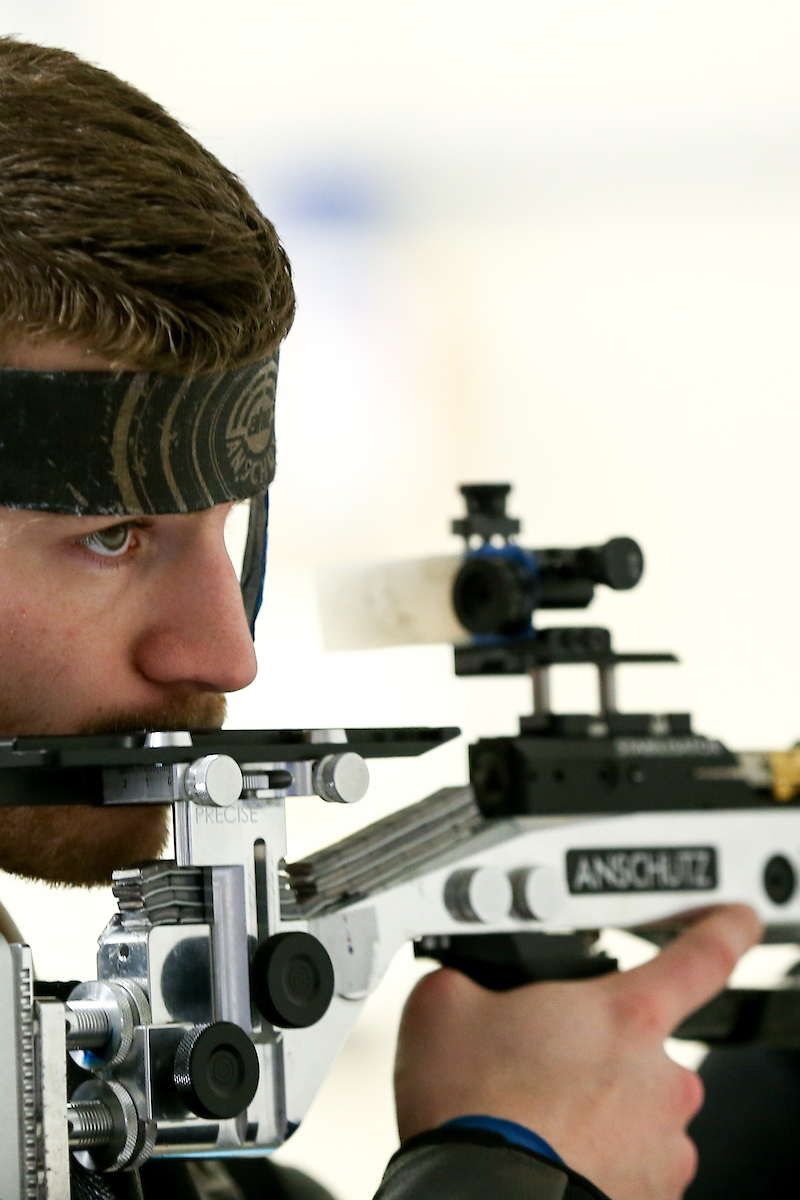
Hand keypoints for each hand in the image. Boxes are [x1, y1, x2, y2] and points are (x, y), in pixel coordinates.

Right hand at [394, 904, 760, 1199]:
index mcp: (624, 1015)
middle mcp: (662, 1080)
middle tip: (537, 1066)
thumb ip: (467, 978)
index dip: (724, 930)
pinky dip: (591, 1161)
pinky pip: (626, 1167)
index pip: (702, 956)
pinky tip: (542, 1158)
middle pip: (643, 1047)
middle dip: (595, 1051)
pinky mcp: (649, 1199)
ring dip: (594, 1111)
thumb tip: (458, 983)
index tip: (736, 921)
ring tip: (531, 1119)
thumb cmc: (473, 1112)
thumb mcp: (443, 1007)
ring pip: (634, 1113)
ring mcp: (662, 1148)